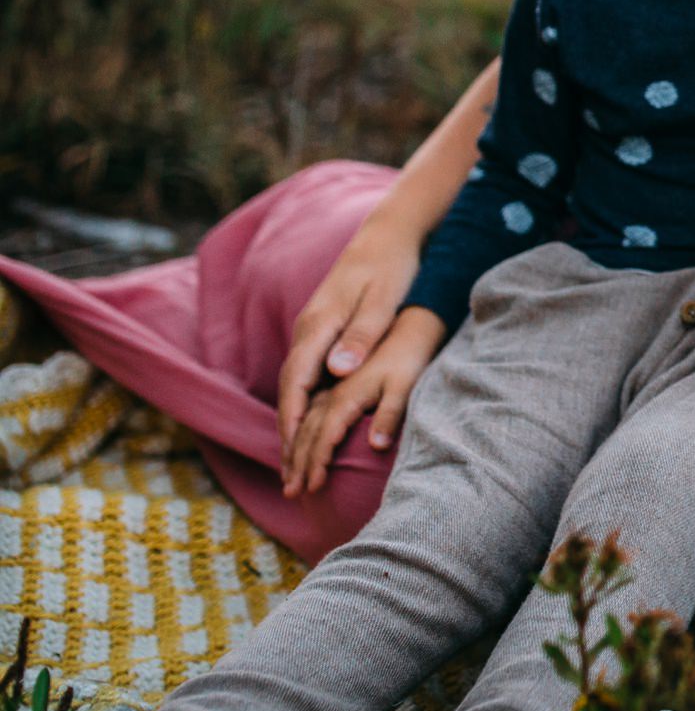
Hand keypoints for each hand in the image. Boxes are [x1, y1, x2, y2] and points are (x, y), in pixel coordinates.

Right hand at [278, 216, 424, 453]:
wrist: (388, 235)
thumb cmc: (391, 268)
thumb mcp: (382, 301)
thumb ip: (361, 336)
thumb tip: (336, 372)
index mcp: (319, 326)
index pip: (297, 381)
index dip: (293, 419)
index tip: (293, 453)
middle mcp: (309, 330)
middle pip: (290, 389)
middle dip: (288, 432)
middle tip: (290, 475)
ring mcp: (314, 330)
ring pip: (296, 383)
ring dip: (293, 421)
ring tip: (295, 463)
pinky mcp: (324, 331)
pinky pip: (307, 374)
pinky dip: (305, 402)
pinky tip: (312, 425)